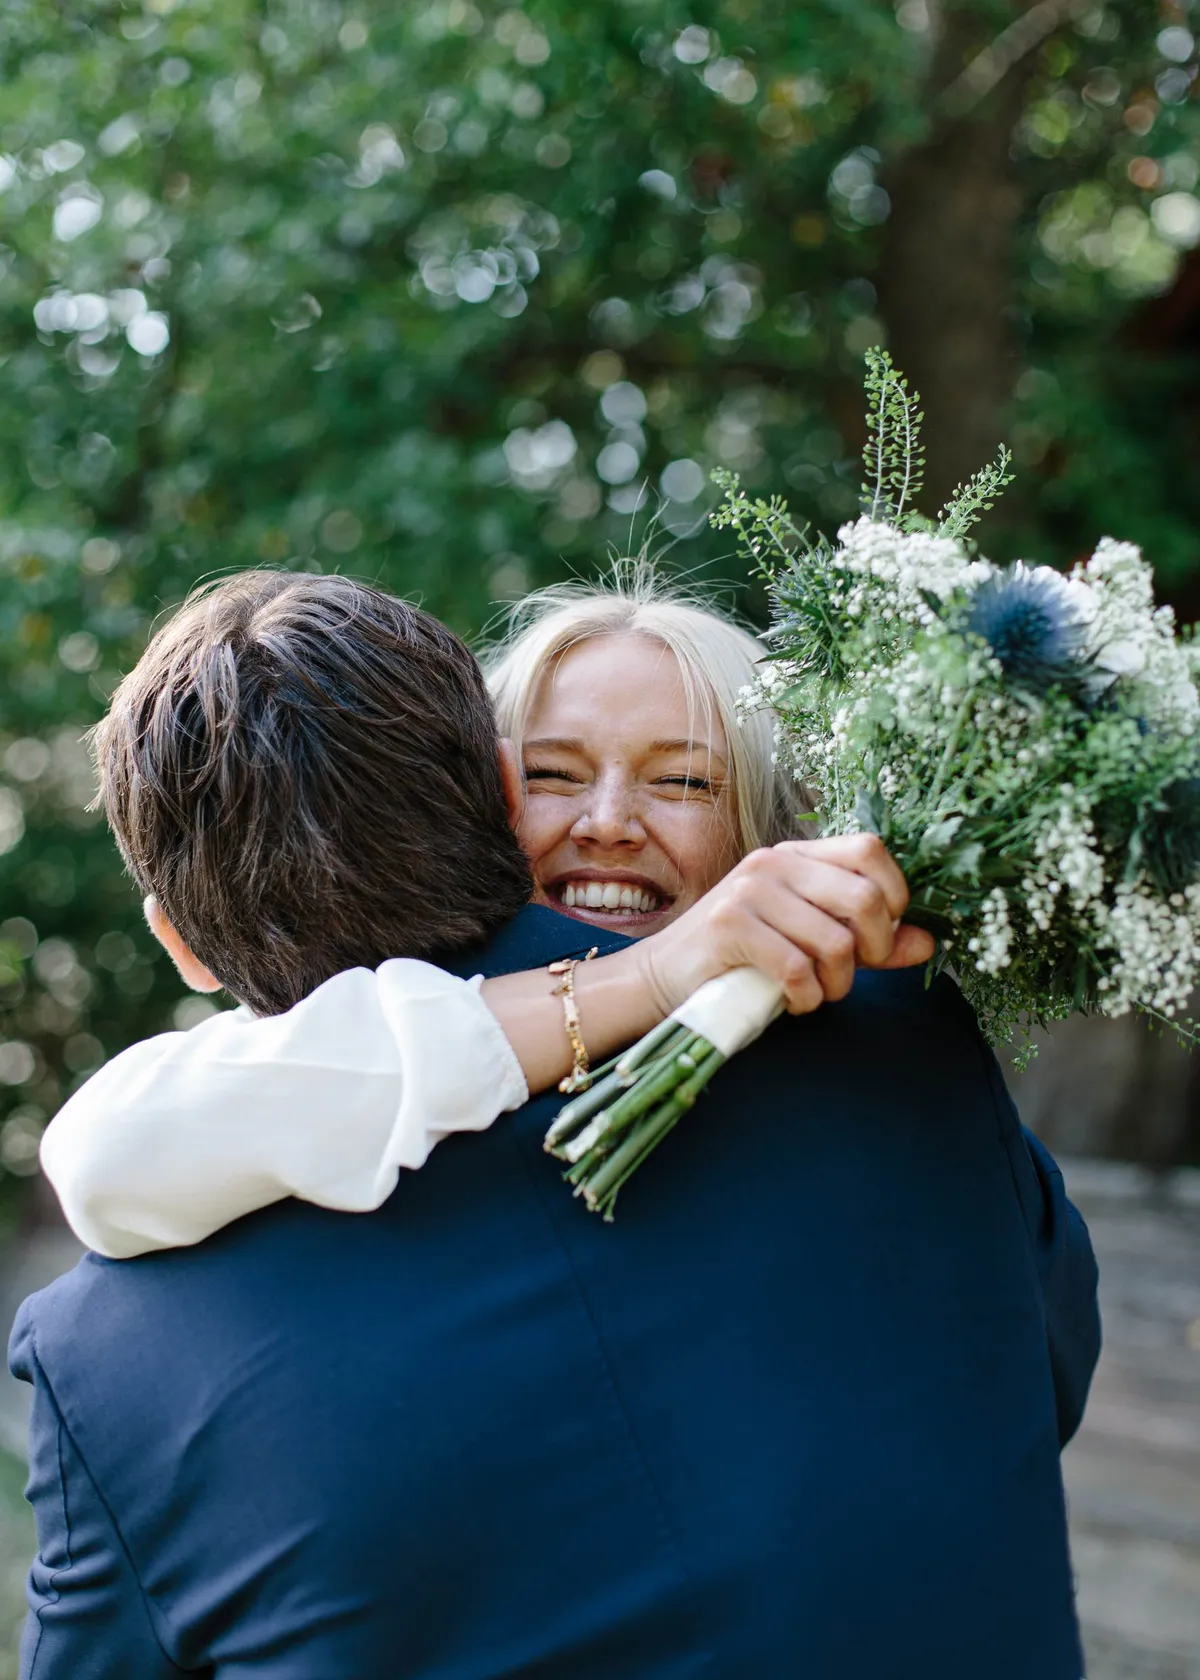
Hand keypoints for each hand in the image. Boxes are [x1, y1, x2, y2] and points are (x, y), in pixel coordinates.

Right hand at [635, 835, 935, 1017]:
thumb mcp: (811, 941)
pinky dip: (806, 997)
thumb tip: (927, 942)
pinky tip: (792, 1001)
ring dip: (837, 983)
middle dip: (874, 951)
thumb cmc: (743, 960)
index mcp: (798, 855)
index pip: (871, 850)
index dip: (894, 896)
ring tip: (816, 993)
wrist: (664, 977)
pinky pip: (797, 968)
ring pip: (835, 941)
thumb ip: (869, 941)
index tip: (880, 938)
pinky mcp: (730, 925)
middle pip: (865, 898)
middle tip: (850, 975)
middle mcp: (775, 861)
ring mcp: (750, 890)